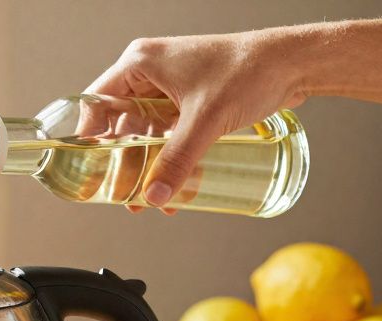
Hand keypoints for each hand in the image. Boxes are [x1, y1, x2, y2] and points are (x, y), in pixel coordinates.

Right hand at [86, 30, 305, 209]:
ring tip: (148, 197)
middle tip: (121, 192)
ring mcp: (171, 86)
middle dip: (122, 161)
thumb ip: (178, 160)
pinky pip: (168, 133)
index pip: (97, 102)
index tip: (89, 168)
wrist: (292, 64)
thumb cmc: (249, 70)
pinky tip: (173, 185)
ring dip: (147, 165)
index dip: (90, 137)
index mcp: (141, 63)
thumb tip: (155, 195)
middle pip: (120, 123)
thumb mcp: (205, 120)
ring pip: (145, 132)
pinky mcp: (190, 100)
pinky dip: (167, 157)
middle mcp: (151, 72)